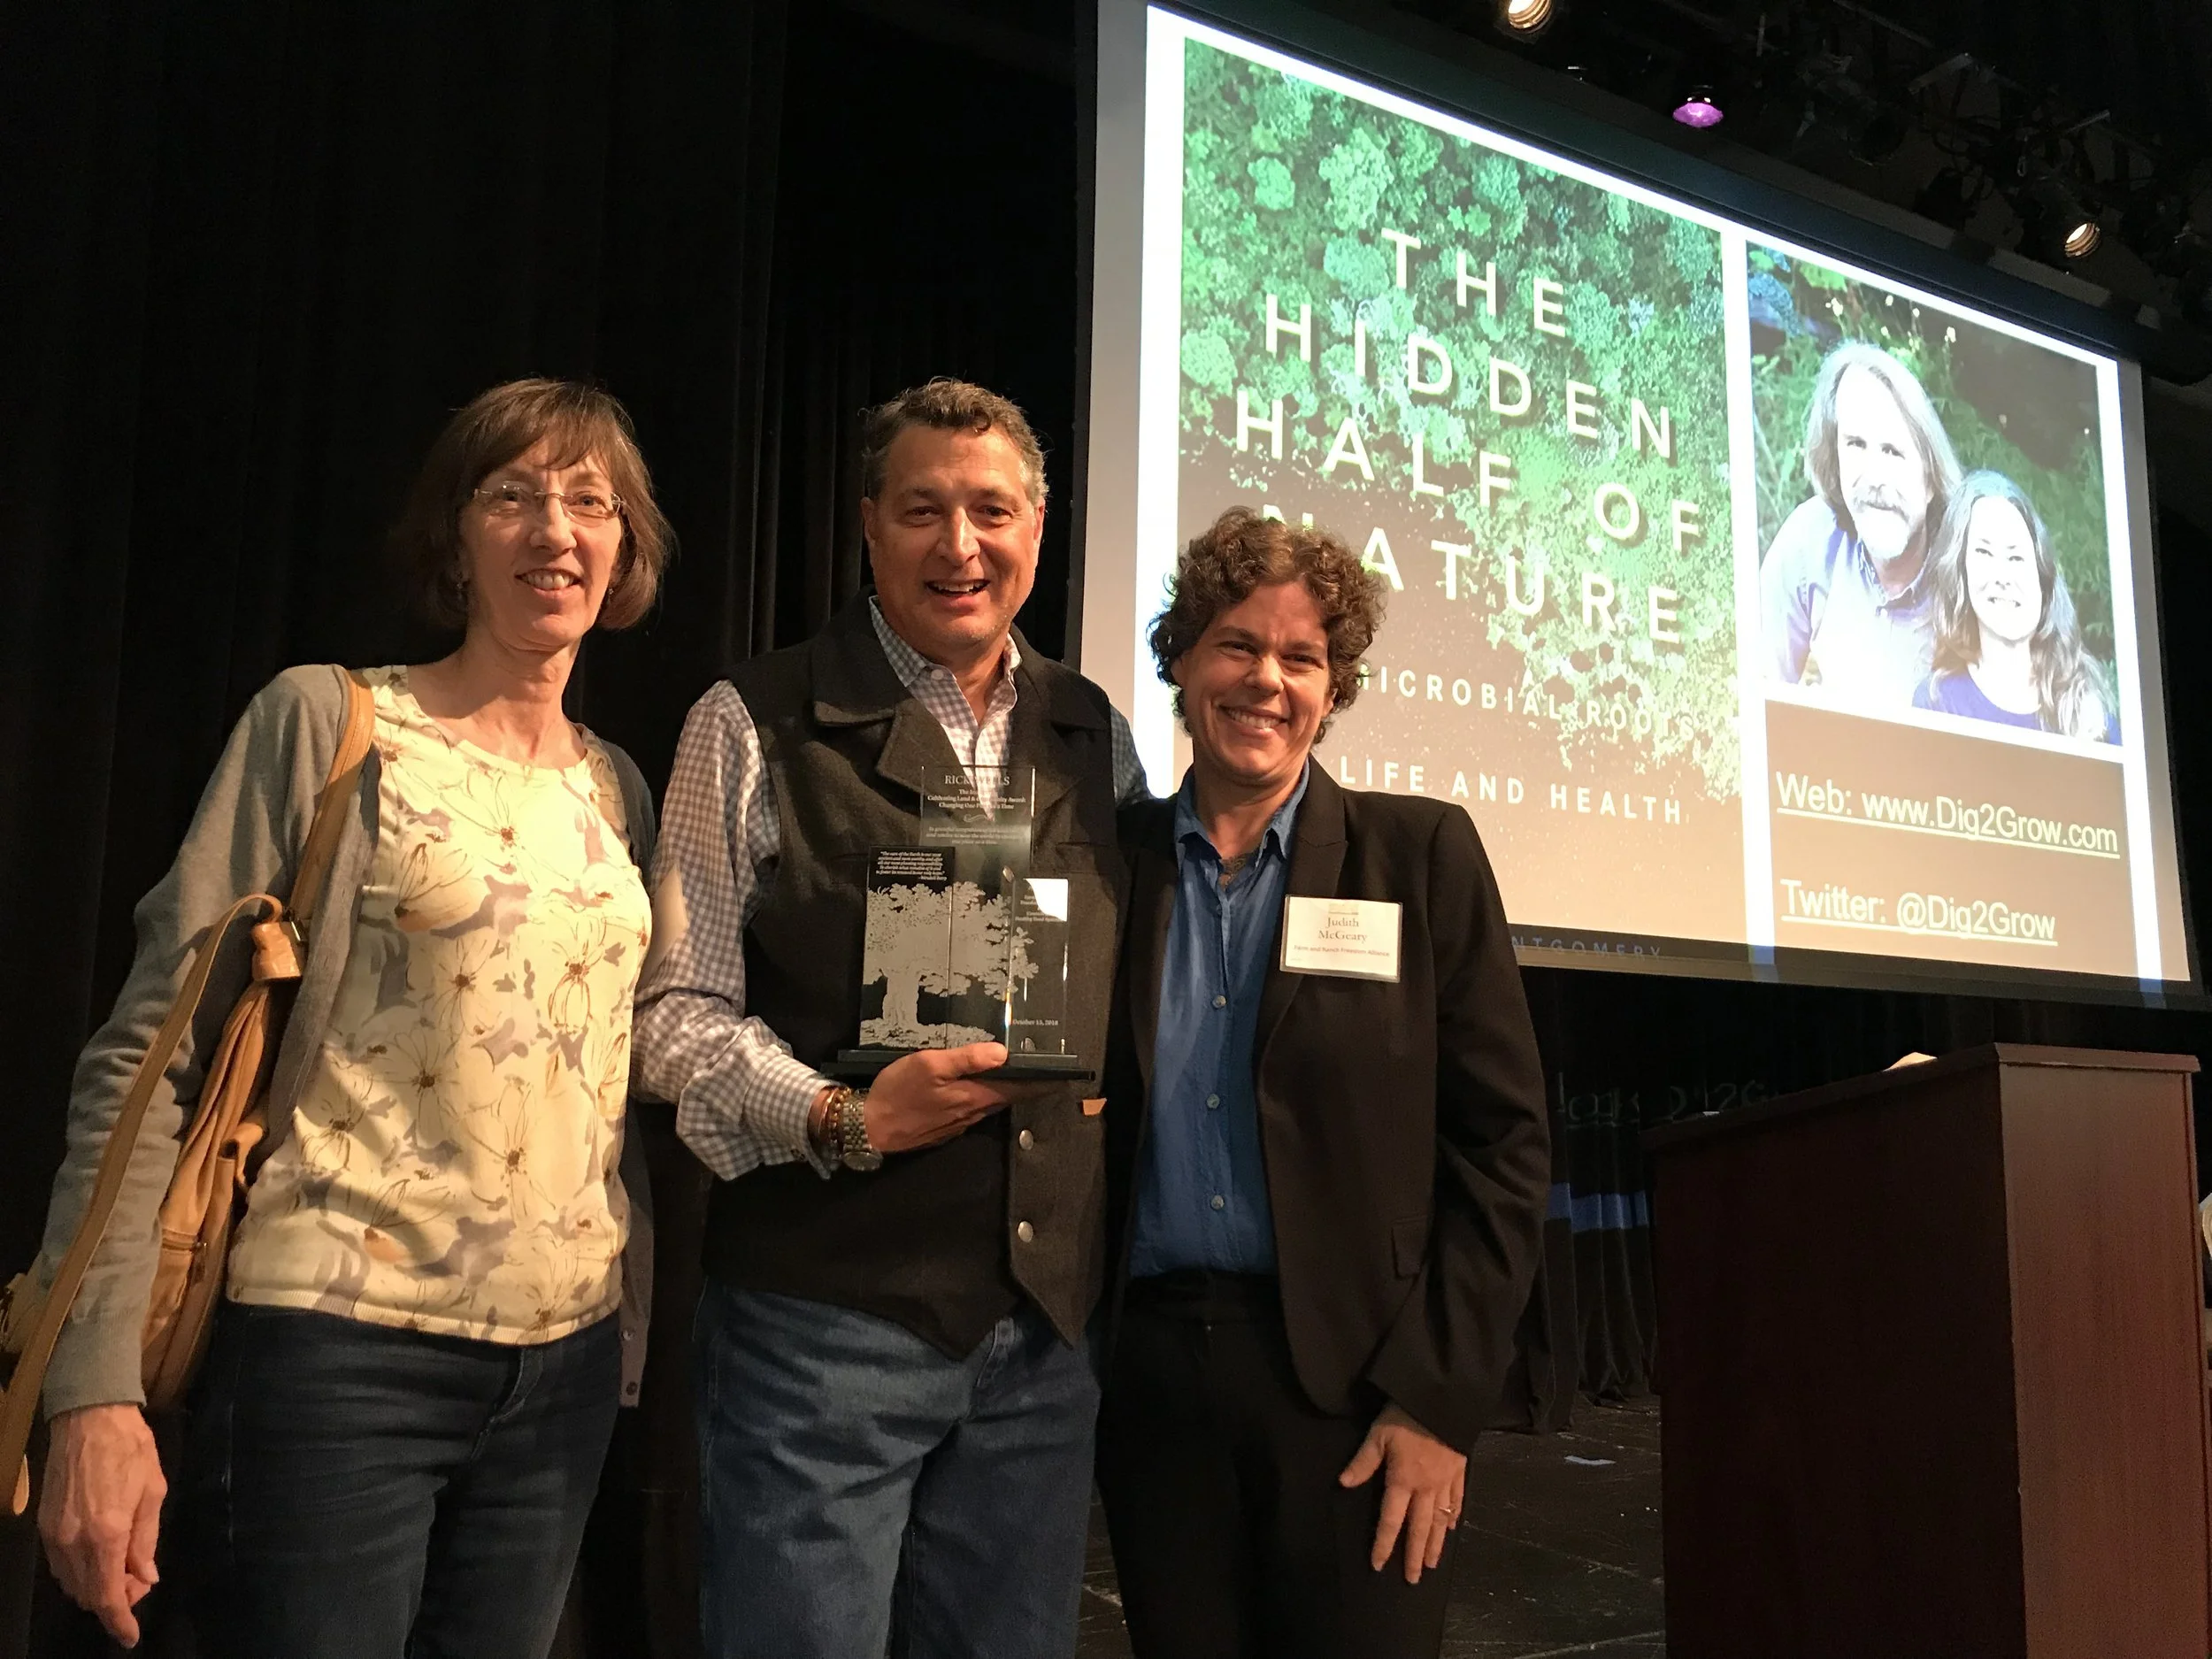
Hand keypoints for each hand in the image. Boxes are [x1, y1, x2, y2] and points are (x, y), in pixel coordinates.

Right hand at [39, 1403, 165, 1647]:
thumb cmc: (130, 1449)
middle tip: (140, 1582)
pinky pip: (60, 1566)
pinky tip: (102, 1556)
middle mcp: (74, 1541)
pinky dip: (81, 1572)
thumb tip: (145, 1576)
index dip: (119, 1621)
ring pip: (71, 1583)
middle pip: (88, 1594)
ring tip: (126, 1566)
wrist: (89, 1417)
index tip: (130, 1636)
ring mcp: (54, 1535)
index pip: (108, 1595)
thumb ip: (146, 1539)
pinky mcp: (44, 1526)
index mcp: (106, 1533)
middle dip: (115, 1600)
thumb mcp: (152, 1492)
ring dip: (97, 1587)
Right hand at [862, 1043, 1045, 1153]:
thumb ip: (966, 1059)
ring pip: (988, 1104)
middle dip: (1023, 1084)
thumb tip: (1002, 1054)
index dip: (1041, 1083)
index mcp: (974, 1097)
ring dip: (1002, 1090)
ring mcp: (958, 1123)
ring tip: (1011, 1072)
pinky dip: (979, 1097)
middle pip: (1006, 1096)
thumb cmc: (899, 1092)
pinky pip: (970, 1110)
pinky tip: (973, 1086)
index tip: (1063, 1076)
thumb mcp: (930, 1065)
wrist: (869, 1128)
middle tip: (1038, 1067)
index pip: (1018, 1089)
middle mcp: (973, 1113)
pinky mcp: (944, 1128)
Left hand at [1337, 1402, 1466, 1583]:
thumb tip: (1343, 1484)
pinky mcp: (1460, 1471)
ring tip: (1431, 1563)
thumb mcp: (1378, 1435)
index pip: (1391, 1520)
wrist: (1445, 1400)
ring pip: (1440, 1520)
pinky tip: (1452, 1527)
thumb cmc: (1406, 1415)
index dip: (1383, 1544)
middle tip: (1413, 1579)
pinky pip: (1457, 1500)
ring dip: (1435, 1544)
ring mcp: (1445, 1482)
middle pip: (1419, 1528)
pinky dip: (1454, 1516)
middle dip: (1413, 1555)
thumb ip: (1363, 1461)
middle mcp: (1426, 1488)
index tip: (1378, 1564)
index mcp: (1403, 1481)